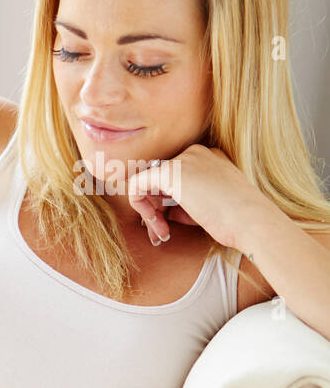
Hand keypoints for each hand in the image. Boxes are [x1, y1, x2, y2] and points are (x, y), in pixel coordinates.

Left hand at [125, 144, 276, 252]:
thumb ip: (180, 202)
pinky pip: (137, 185)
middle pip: (158, 182)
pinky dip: (140, 206)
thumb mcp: (204, 206)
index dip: (164, 205)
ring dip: (149, 213)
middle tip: (160, 235)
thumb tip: (155, 208)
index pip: (172, 179)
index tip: (167, 227)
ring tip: (161, 234)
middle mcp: (195, 153)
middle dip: (154, 211)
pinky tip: (155, 223)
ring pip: (147, 184)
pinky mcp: (170, 171)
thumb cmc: (234, 221)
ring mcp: (184, 159)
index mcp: (208, 158)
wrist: (252, 222)